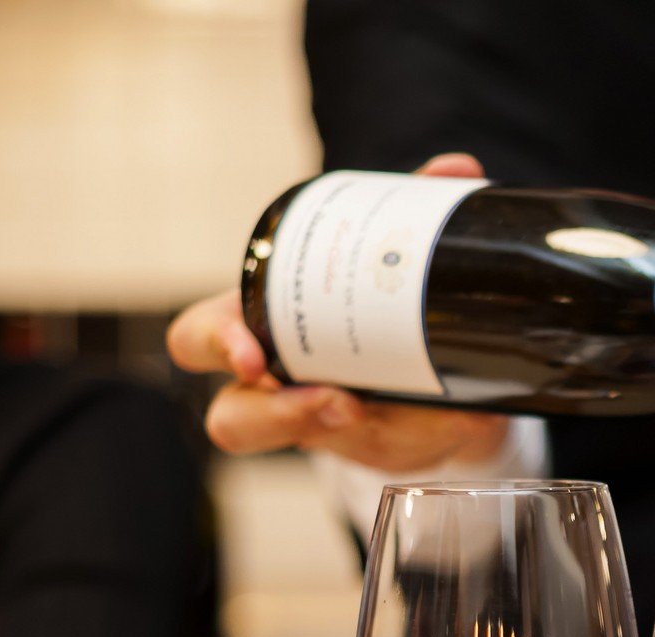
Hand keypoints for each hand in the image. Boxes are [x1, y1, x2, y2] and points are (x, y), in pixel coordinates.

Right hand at [166, 152, 509, 470]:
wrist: (430, 367)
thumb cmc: (373, 308)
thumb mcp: (382, 263)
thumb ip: (413, 216)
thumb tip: (456, 167)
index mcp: (254, 331)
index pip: (198, 341)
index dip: (216, 347)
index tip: (251, 354)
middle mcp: (277, 392)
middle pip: (233, 419)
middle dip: (268, 414)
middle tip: (323, 398)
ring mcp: (322, 430)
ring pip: (309, 450)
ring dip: (333, 432)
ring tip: (364, 412)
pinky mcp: (374, 451)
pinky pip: (382, 452)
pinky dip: (418, 433)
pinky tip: (446, 417)